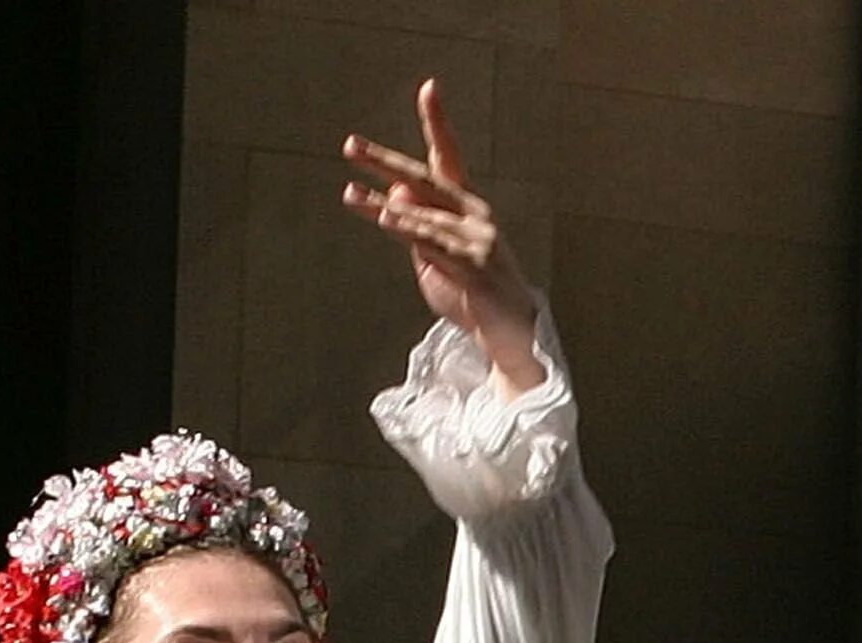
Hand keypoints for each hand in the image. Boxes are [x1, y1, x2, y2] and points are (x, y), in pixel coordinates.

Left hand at [341, 80, 546, 399]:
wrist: (510, 335)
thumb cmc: (472, 297)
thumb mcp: (435, 259)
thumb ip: (415, 228)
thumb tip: (392, 197)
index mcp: (467, 206)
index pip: (447, 158)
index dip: (438, 123)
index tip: (429, 88)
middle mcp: (475, 214)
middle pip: (424, 179)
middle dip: (385, 162)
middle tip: (351, 146)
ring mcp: (477, 238)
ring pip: (420, 216)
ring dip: (381, 208)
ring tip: (351, 196)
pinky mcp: (474, 265)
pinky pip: (432, 243)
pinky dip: (407, 230)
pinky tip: (384, 218)